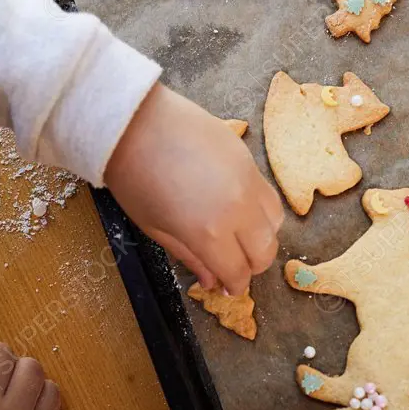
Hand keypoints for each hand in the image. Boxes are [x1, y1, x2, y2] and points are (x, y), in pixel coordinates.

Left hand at [105, 83, 283, 293]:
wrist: (134, 122)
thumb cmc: (133, 177)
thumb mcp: (154, 227)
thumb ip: (189, 256)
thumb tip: (210, 280)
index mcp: (209, 233)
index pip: (238, 272)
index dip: (234, 286)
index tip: (225, 288)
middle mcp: (237, 209)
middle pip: (265, 251)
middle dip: (252, 267)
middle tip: (233, 267)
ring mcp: (248, 181)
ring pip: (275, 223)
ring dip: (262, 238)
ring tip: (240, 239)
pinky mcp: (249, 159)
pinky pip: (268, 195)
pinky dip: (261, 211)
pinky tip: (240, 210)